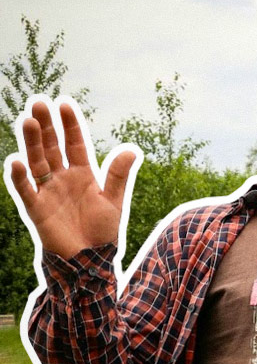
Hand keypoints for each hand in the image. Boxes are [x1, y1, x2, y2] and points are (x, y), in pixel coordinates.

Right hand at [8, 100, 137, 258]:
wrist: (89, 259)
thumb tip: (131, 150)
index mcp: (83, 174)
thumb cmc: (102, 231)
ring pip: (37, 162)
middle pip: (52, 148)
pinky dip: (21, 177)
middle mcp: (62, 178)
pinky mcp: (37, 208)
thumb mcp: (112, 200)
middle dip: (47, 127)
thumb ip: (117, 175)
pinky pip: (26, 190)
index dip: (69, 126)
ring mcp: (48, 191)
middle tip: (39, 103)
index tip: (64, 104)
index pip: (75, 144)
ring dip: (32, 143)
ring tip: (29, 122)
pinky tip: (17, 162)